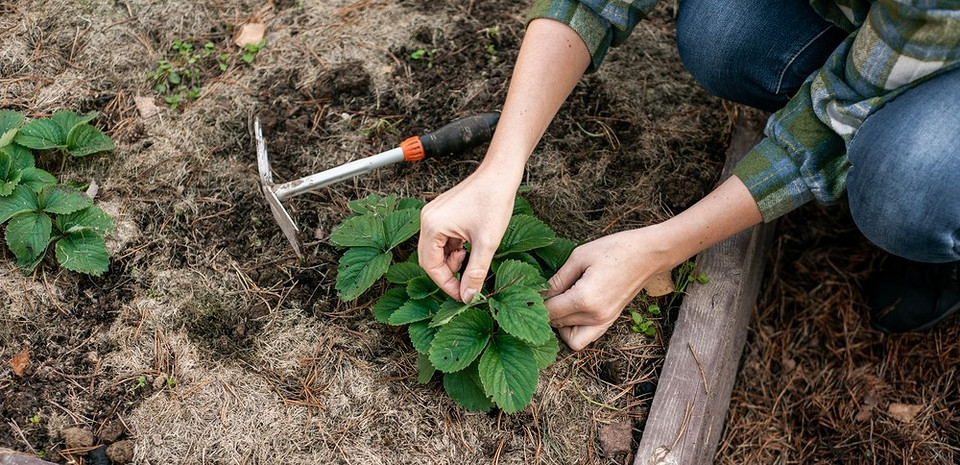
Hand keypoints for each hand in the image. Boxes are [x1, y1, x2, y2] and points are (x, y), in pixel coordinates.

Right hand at [418, 170, 518, 301]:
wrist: (500, 173)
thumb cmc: (494, 201)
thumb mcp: (487, 243)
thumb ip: (476, 273)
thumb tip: (468, 297)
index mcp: (432, 226)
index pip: (430, 266)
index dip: (446, 284)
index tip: (463, 295)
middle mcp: (427, 219)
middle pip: (429, 259)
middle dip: (448, 274)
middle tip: (467, 284)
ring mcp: (433, 215)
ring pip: (436, 250)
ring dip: (452, 261)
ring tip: (471, 259)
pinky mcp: (443, 213)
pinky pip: (442, 239)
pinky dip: (454, 249)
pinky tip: (469, 248)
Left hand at [544, 227, 673, 350]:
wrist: (648, 254)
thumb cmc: (615, 249)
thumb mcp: (580, 257)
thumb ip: (558, 278)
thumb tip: (540, 292)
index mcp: (584, 299)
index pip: (549, 311)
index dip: (536, 302)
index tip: (530, 291)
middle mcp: (594, 316)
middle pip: (556, 324)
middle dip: (545, 311)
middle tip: (542, 293)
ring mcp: (604, 322)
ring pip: (568, 336)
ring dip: (559, 323)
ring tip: (558, 302)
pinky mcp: (610, 322)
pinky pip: (584, 338)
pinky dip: (573, 330)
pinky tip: (571, 310)